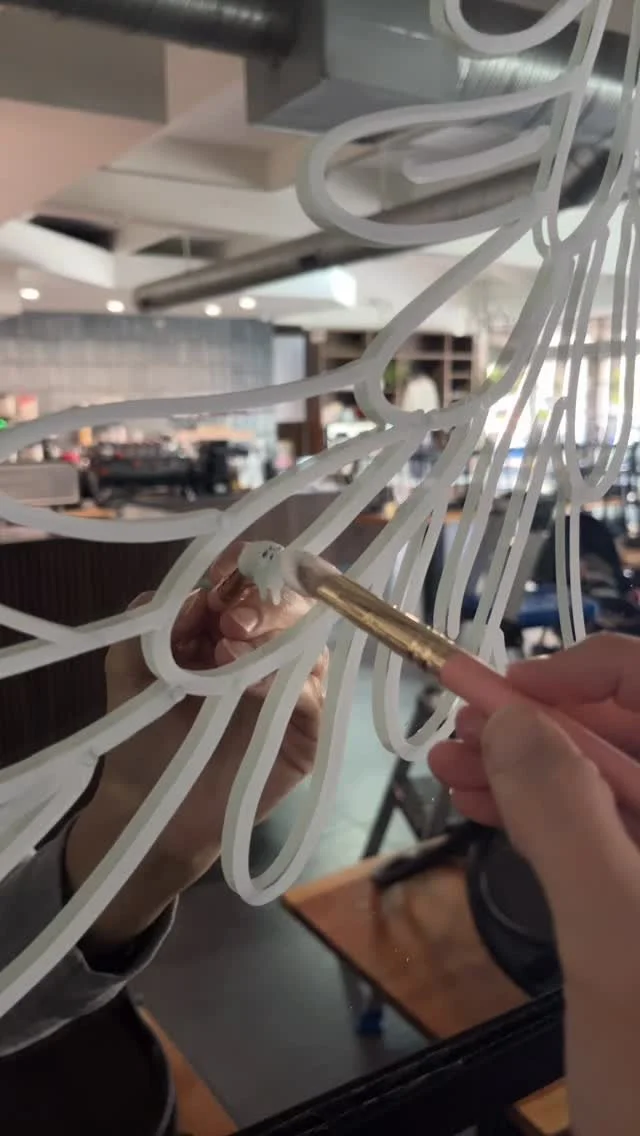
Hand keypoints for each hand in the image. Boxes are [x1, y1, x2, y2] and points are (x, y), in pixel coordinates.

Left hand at [66, 542, 326, 944]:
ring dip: (274, 636)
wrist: (151, 807)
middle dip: (263, 601)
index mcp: (231, 628)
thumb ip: (154, 621)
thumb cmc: (143, 737)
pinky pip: (315, 694)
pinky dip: (286, 682)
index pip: (259, 581)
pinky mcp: (307, 731)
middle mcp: (270, 651)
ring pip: (310, 641)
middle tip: (228, 620)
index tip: (222, 575)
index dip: (249, 567)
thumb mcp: (131, 668)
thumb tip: (196, 592)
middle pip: (294, 602)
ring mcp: (293, 689)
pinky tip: (249, 687)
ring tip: (228, 653)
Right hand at [430, 633, 639, 1135]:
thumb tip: (512, 719)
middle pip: (629, 732)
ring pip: (608, 780)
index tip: (499, 694)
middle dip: (541, 723)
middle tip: (459, 729)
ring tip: (449, 764)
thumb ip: (567, 816)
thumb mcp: (615, 940)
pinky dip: (540, 812)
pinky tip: (482, 804)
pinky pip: (601, 830)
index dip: (580, 675)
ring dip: (528, 765)